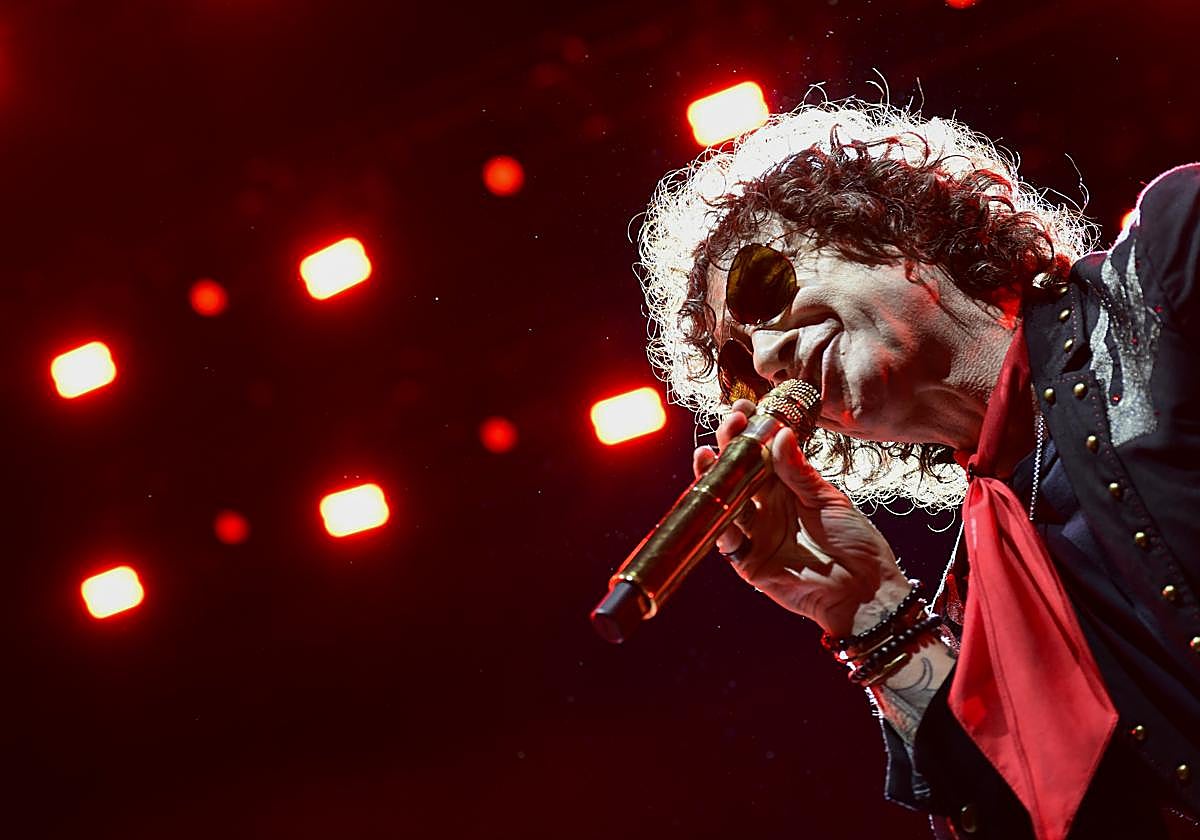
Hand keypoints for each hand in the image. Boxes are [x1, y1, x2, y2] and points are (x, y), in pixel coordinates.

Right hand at [692, 399, 910, 636]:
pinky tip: (715, 502)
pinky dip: (718, 524)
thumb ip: (799, 472)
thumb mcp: (828, 498)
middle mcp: (766, 507)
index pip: (759, 455)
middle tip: (728, 425)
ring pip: (725, 504)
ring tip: (707, 456)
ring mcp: (756, 534)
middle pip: (737, 474)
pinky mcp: (750, 562)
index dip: (748, 433)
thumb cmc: (854, 541)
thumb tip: (780, 434)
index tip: (743, 410)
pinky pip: (727, 541)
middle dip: (728, 448)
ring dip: (713, 481)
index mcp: (786, 488)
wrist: (864, 589)